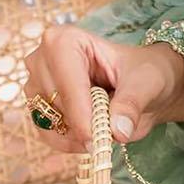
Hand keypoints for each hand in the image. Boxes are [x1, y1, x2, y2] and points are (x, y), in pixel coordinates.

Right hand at [22, 24, 183, 151]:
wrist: (143, 87)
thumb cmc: (144, 73)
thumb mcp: (147, 84)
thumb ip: (132, 104)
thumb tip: (117, 131)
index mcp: (66, 40)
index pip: (65, 79)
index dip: (80, 112)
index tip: (98, 137)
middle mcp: (43, 59)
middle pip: (55, 103)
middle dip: (83, 124)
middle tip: (112, 131)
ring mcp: (36, 84)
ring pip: (48, 122)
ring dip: (77, 135)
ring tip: (106, 129)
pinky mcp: (38, 108)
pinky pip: (46, 135)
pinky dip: (70, 143)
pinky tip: (93, 137)